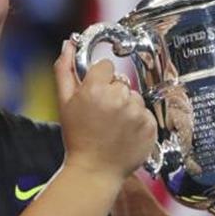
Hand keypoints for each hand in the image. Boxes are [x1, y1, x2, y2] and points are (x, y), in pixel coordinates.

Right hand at [54, 41, 157, 179]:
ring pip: (134, 97)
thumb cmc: (77, 138)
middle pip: (120, 82)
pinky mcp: (150, 125)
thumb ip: (64, 70)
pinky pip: (145, 112)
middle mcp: (118, 98)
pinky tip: (125, 133)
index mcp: (95, 89)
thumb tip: (68, 44)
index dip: (99, 80)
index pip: (106, 67)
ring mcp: (136, 113)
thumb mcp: (64, 103)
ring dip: (126, 108)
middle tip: (102, 115)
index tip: (94, 95)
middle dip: (112, 94)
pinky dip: (138, 121)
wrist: (94, 171)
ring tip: (113, 126)